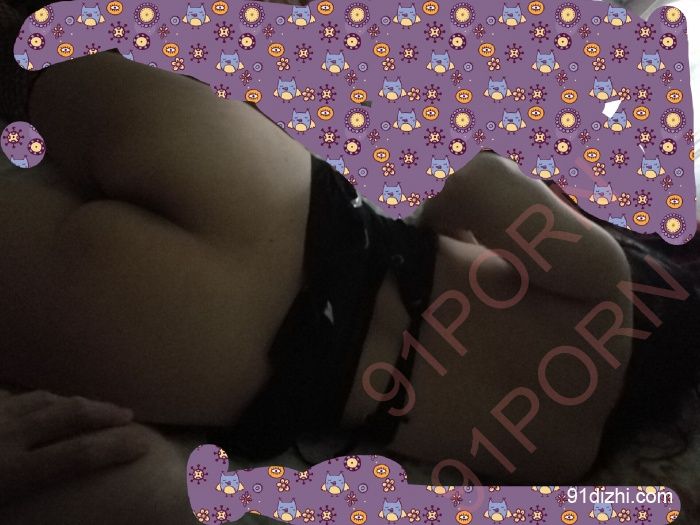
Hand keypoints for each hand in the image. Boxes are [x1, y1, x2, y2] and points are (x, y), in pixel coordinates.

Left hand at [0, 390, 149, 504]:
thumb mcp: (1, 516)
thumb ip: (32, 505)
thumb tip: (72, 508)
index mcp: (12, 471)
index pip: (78, 455)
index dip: (116, 448)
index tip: (143, 445)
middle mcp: (7, 435)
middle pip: (69, 413)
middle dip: (104, 412)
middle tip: (126, 415)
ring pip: (41, 398)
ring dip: (70, 401)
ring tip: (86, 406)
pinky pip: (10, 396)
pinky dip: (29, 400)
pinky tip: (33, 405)